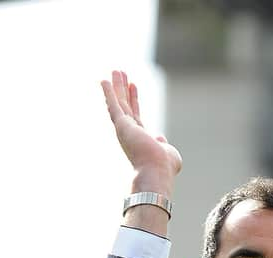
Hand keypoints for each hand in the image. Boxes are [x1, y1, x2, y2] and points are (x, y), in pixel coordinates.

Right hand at [101, 70, 181, 197]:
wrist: (156, 171)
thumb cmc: (164, 166)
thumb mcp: (169, 153)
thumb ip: (164, 145)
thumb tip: (160, 139)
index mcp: (140, 138)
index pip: (136, 114)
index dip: (134, 99)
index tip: (134, 86)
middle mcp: (130, 132)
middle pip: (125, 105)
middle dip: (122, 89)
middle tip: (120, 73)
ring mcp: (124, 128)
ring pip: (118, 103)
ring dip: (116, 86)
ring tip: (115, 70)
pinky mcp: (121, 125)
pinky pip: (113, 105)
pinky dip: (108, 92)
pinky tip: (104, 80)